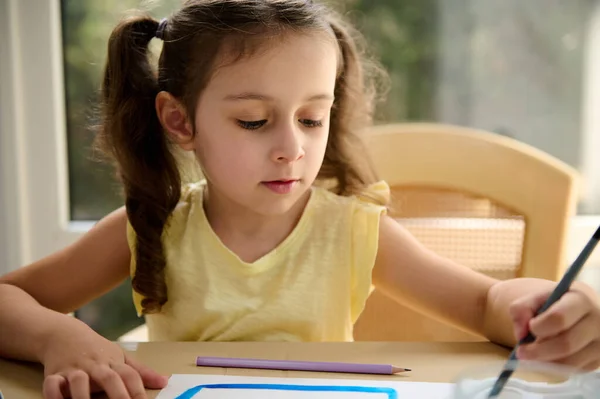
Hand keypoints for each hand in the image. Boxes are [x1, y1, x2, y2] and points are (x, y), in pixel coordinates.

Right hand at [40, 323, 167, 398]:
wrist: (63, 333)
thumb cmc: (97, 350)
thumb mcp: (120, 356)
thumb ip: (141, 371)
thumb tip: (164, 381)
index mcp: (113, 362)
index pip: (130, 375)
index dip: (138, 390)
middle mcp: (95, 365)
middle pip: (108, 378)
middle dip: (117, 394)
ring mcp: (74, 369)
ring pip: (78, 381)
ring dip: (83, 395)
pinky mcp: (54, 374)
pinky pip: (52, 384)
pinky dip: (54, 394)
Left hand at [509, 282, 599, 370]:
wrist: (577, 310)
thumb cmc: (554, 303)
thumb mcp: (536, 297)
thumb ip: (521, 309)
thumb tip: (521, 334)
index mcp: (581, 300)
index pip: (559, 318)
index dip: (539, 326)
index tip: (529, 328)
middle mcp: (597, 322)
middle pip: (566, 344)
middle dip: (538, 350)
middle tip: (520, 352)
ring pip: (570, 361)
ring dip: (545, 361)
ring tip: (532, 353)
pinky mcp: (598, 360)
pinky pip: (573, 369)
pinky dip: (554, 367)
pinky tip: (546, 357)